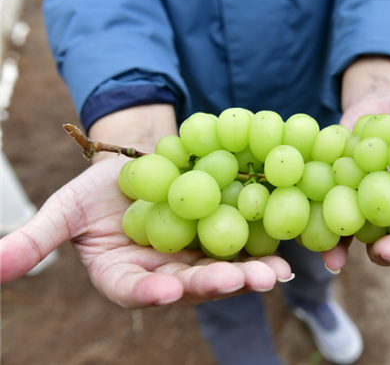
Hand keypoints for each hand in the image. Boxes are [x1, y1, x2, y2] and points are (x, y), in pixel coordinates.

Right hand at [1, 106, 292, 308]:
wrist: (140, 161)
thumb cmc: (97, 187)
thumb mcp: (65, 208)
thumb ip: (37, 239)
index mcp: (125, 276)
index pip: (134, 291)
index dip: (148, 293)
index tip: (164, 292)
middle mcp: (165, 275)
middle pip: (188, 286)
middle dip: (214, 284)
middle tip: (240, 281)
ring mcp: (196, 259)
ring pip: (222, 271)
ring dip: (249, 274)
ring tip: (274, 273)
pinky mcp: (221, 239)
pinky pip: (243, 248)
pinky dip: (263, 251)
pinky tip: (287, 255)